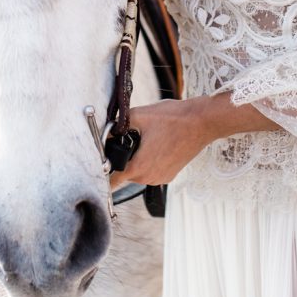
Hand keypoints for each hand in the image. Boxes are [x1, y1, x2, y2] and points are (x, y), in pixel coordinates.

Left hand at [108, 93, 281, 189]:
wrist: (202, 122)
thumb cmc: (174, 118)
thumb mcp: (140, 115)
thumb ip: (119, 125)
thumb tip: (107, 130)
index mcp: (140, 167)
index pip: (112, 180)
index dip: (101, 172)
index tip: (94, 168)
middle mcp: (150, 178)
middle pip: (125, 172)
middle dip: (122, 157)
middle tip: (126, 138)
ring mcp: (162, 178)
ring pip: (138, 170)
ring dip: (137, 157)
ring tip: (145, 137)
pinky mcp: (170, 174)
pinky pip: (151, 169)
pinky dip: (149, 158)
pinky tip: (156, 141)